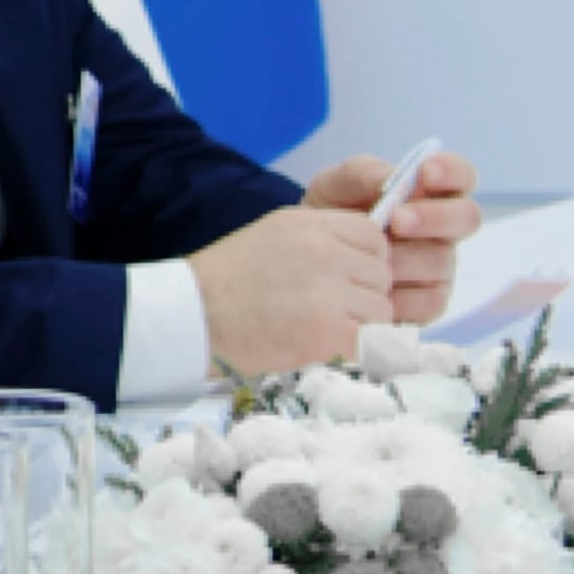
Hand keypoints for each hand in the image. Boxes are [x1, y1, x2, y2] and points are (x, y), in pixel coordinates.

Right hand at [185, 200, 395, 379]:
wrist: (191, 318)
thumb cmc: (225, 283)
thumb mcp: (273, 237)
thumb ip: (320, 242)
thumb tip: (363, 262)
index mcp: (310, 224)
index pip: (374, 236)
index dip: (368, 261)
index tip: (349, 280)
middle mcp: (324, 250)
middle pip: (382, 274)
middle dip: (365, 296)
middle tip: (333, 312)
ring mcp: (327, 289)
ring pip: (381, 310)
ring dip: (362, 326)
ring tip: (323, 331)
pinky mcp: (326, 329)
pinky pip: (371, 340)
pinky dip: (357, 350)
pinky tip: (328, 349)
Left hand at [321, 147, 482, 325]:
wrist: (305, 266)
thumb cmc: (330, 218)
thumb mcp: (334, 187)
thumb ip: (363, 174)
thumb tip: (393, 179)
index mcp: (428, 193)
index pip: (461, 175)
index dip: (452, 171)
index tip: (425, 172)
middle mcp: (443, 229)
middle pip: (467, 218)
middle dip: (434, 217)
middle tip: (397, 220)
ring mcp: (440, 267)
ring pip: (442, 261)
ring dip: (404, 259)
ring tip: (368, 258)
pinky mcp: (430, 303)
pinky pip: (430, 301)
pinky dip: (400, 296)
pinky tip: (372, 291)